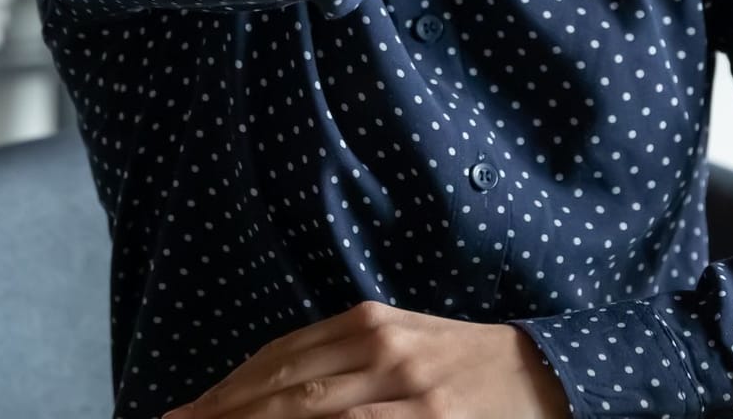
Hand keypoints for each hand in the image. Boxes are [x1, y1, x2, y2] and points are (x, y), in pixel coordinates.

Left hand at [158, 300, 569, 418]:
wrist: (547, 375)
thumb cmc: (465, 366)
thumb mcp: (402, 345)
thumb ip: (343, 359)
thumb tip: (271, 390)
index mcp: (368, 322)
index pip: (279, 357)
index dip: (227, 387)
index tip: (185, 411)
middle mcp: (380, 347)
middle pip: (283, 385)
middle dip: (222, 412)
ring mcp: (404, 388)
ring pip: (307, 411)